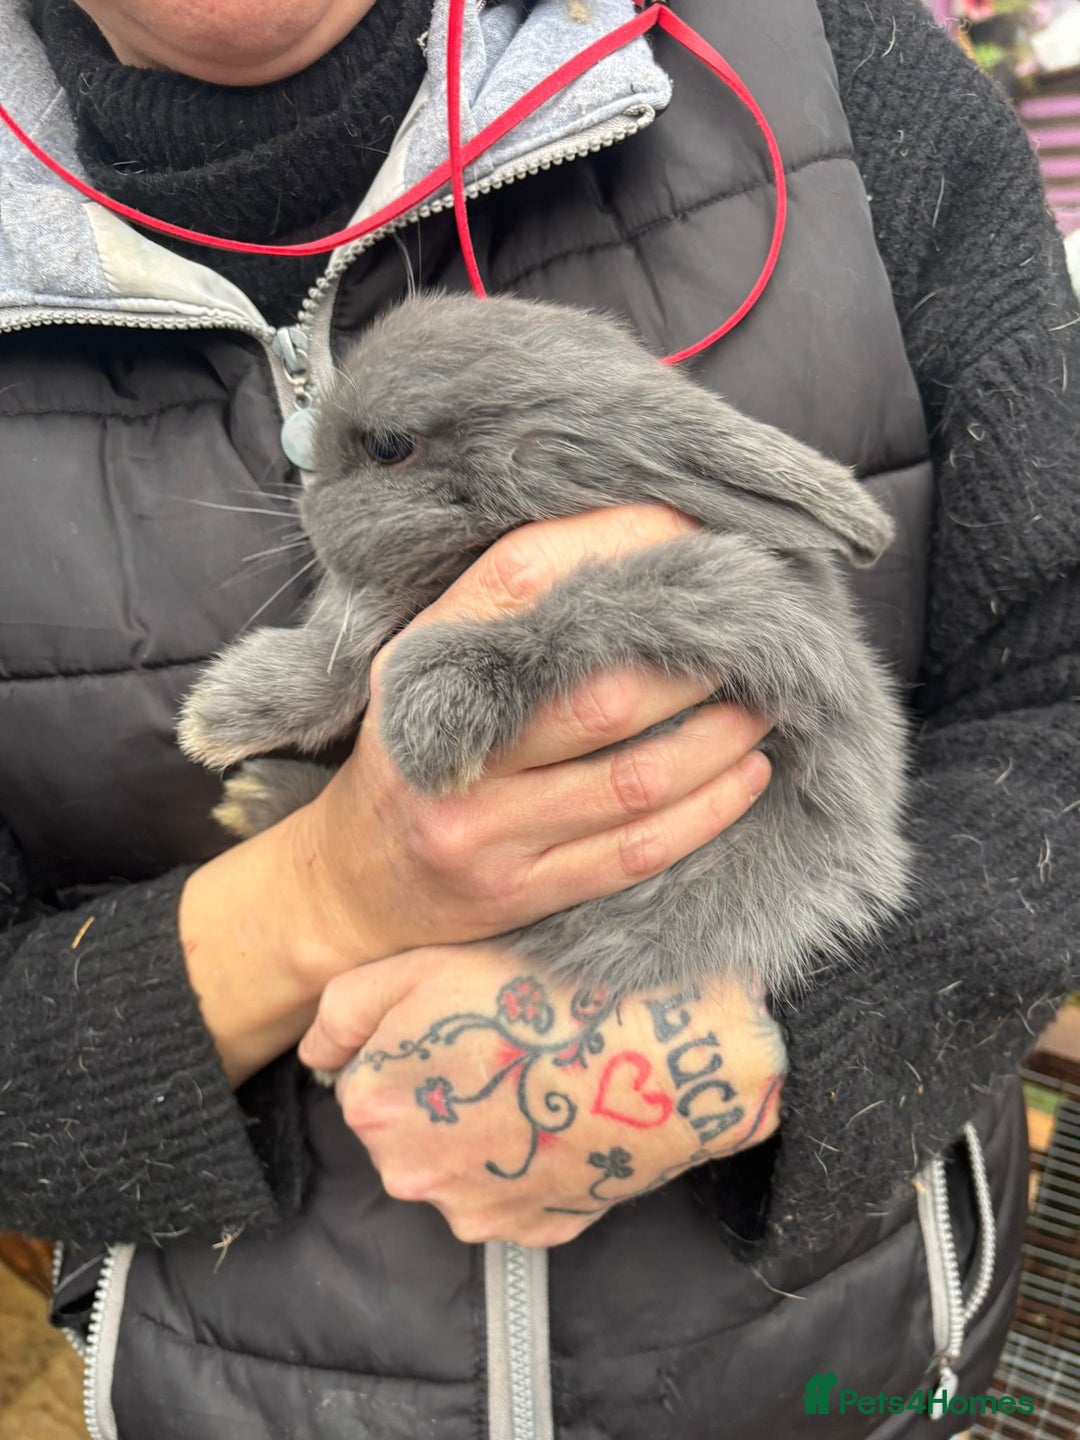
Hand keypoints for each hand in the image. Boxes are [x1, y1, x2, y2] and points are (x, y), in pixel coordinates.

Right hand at [179, 505, 770, 1087]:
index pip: (522, 581)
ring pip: (635, 780)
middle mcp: (450, 752)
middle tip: (759, 633)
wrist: (349, 886)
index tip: (693, 530)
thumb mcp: (420, 675)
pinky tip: (748, 776)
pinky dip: (707, 810)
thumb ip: (498, 627)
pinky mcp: (520, 894)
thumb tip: (627, 558)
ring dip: (721, 739)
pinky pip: (636, 851)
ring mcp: (484, 832)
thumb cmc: (407, 759)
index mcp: (419, 670)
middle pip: (601, 693)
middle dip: (695, 662)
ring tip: (767, 703)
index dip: (617, 545)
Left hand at [298, 945, 786, 1246]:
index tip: (461, 1021)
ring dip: (484, 1133)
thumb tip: (314, 1054)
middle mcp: (409, 1174)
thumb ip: (344, 1008)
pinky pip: (514, 1194)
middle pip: (409, 1126)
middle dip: (441, 1094)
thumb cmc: (541, 994)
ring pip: (460, 1164)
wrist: (658, 1052)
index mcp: (372, 1105)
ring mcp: (474, 1209)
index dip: (412, 1043)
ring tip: (539, 1080)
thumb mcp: (422, 965)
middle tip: (504, 1048)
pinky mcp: (534, 1232)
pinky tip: (562, 1116)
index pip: (366, 1076)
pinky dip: (530, 1163)